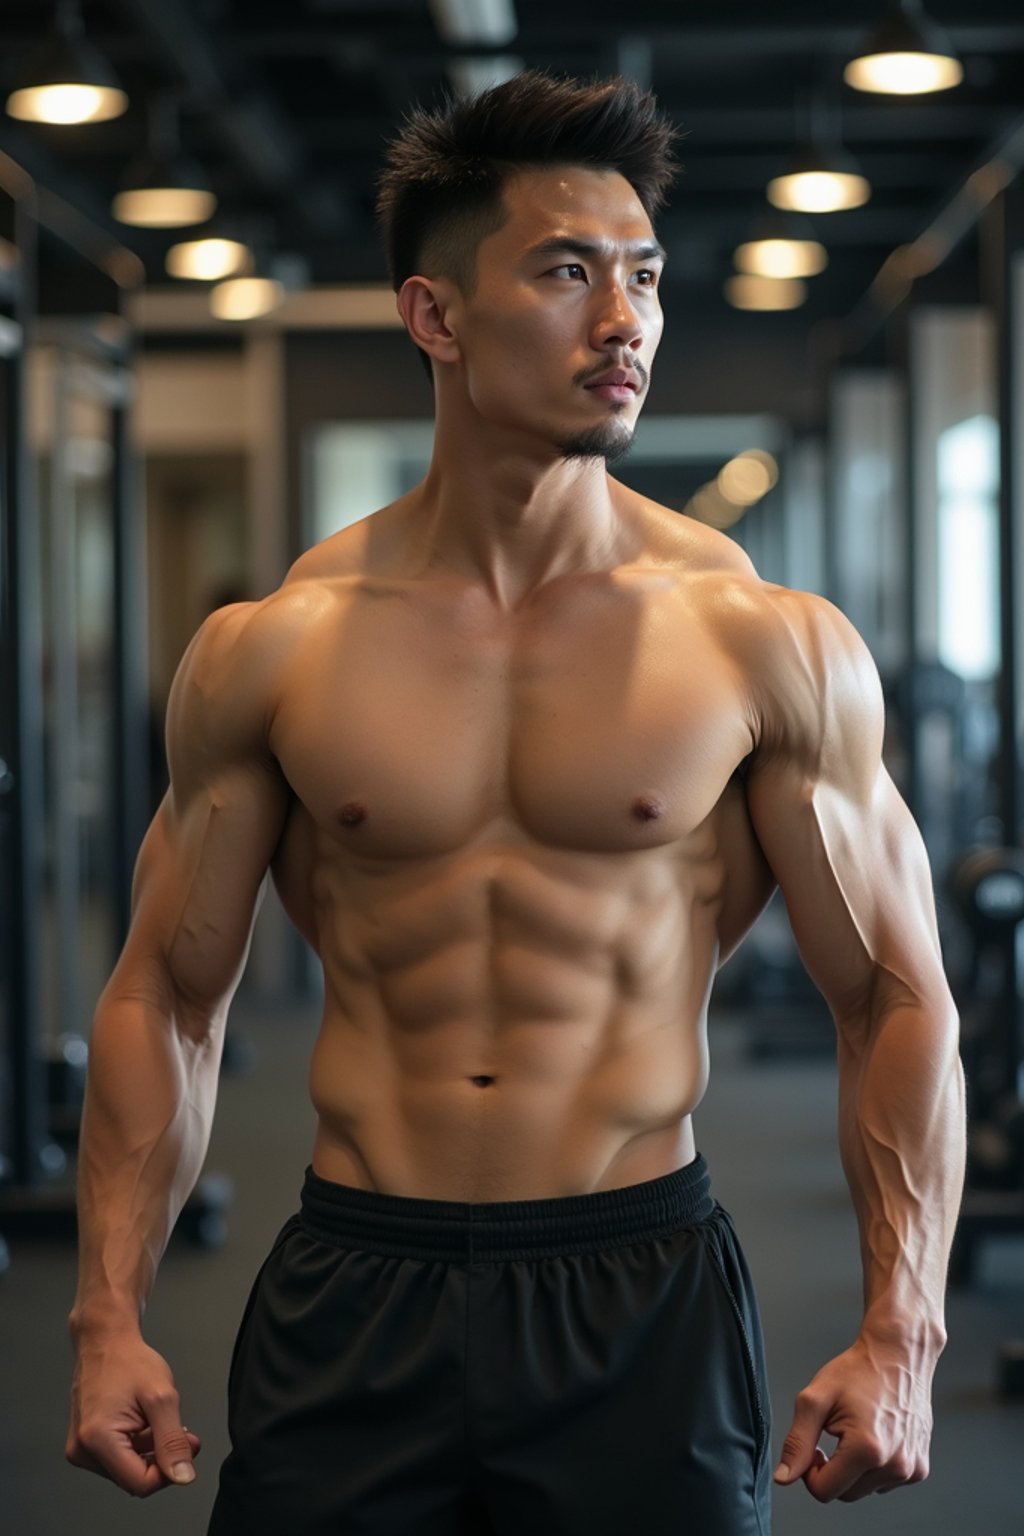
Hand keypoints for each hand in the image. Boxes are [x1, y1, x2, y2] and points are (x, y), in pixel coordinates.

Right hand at [66, 1333, 200, 1497]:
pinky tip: (148, 1423)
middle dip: (162, 1459)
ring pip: (127, 1468)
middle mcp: (83, 1449)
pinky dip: (138, 1445)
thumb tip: (182, 1476)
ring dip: (151, 1451)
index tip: (186, 1448)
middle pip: (133, 1478)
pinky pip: (118, 1456)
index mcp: (97, 1440)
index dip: (168, 1471)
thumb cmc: (129, 1361)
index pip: (139, 1484)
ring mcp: (81, 1447)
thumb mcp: (161, 1398)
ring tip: (165, 1422)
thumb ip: (172, 1440)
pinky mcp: (85, 1442)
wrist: (106, 1340)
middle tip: (185, 1435)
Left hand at [773, 1335, 933, 1500]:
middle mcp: (895, 1465)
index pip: (824, 1491)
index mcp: (867, 1450)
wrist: (898, 1355)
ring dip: (854, 1469)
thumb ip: (797, 1442)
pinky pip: (886, 1482)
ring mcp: (912, 1469)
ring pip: (866, 1490)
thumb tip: (784, 1477)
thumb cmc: (858, 1371)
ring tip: (856, 1430)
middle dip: (831, 1471)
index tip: (814, 1446)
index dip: (809, 1470)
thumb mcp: (816, 1400)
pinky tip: (875, 1436)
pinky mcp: (921, 1467)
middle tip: (832, 1435)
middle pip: (845, 1494)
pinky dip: (875, 1467)